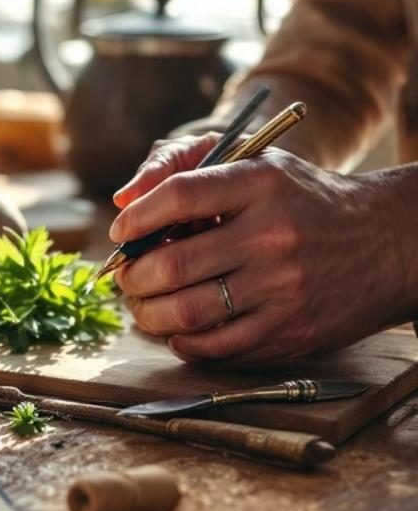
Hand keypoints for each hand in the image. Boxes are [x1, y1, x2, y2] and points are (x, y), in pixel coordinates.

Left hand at [109, 136, 417, 363]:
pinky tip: (178, 329)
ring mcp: (283, 288)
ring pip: (186, 313)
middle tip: (127, 277)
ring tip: (144, 304)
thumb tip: (122, 200)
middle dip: (133, 277)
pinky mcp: (292, 331)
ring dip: (148, 314)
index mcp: (261, 184)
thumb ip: (183, 166)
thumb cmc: (301, 199)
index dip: (136, 219)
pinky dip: (183, 342)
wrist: (390, 242)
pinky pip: (216, 347)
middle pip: (172, 265)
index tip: (120, 232)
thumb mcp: (255, 163)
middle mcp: (272, 235)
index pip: (178, 196)